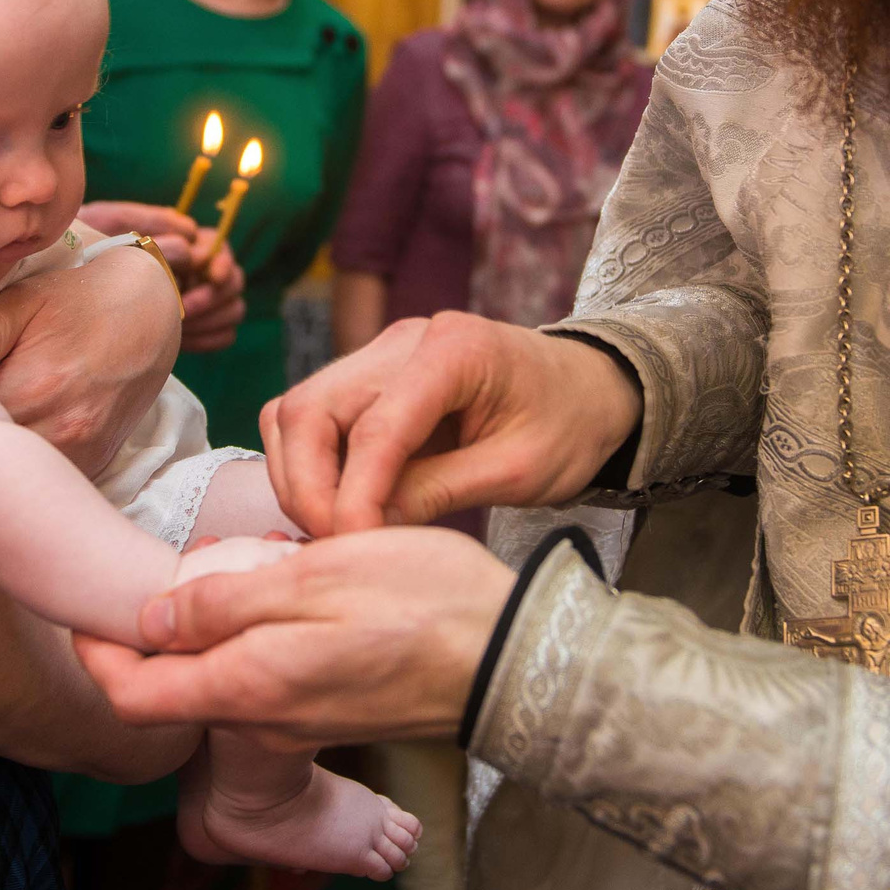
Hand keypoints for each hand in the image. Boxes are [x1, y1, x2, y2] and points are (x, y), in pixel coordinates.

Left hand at [0, 240, 180, 475]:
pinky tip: (18, 436)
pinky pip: (46, 478)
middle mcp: (59, 428)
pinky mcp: (94, 462)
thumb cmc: (80, 299)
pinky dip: (27, 464)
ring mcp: (81, 451)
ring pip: (16, 476)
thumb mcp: (28, 297)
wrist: (148, 313)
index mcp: (33, 386)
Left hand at [75, 528, 516, 751]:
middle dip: (147, 647)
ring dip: (203, 645)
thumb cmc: (424, 602)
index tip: (83, 612)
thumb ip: (227, 603)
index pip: (134, 696)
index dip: (96, 657)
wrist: (515, 660)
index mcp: (249, 684)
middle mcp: (264, 722)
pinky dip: (249, 654)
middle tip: (145, 580)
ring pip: (221, 691)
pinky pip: (267, 694)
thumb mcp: (317, 575)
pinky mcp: (335, 720)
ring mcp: (300, 728)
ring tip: (212, 579)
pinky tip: (276, 606)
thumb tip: (149, 619)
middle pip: (173, 696)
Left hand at [80, 200, 248, 354]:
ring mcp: (201, 301)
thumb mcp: (110, 223)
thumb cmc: (88, 246)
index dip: (220, 261)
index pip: (220, 247)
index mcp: (184, 242)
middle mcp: (199, 271)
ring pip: (234, 310)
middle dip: (214, 296)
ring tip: (178, 325)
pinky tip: (182, 340)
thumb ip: (148, 222)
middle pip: (235, 281)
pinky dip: (210, 339)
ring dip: (212, 319)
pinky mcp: (198, 329)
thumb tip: (188, 236)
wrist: (72, 293)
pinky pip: (225, 336)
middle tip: (183, 310)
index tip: (208, 274)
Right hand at [258, 313, 642, 535]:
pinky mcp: (371, 377)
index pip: (374, 427)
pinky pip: (315, 418)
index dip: (353, 496)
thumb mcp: (520, 471)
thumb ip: (441, 493)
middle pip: (310, 408)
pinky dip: (313, 466)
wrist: (591, 389)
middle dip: (307, 486)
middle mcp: (403, 341)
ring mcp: (381, 354)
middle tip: (333, 544)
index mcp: (453, 351)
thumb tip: (367, 530)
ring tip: (335, 529)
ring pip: (298, 412)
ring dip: (300, 477)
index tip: (353, 548)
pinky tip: (341, 505)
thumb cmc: (570, 424)